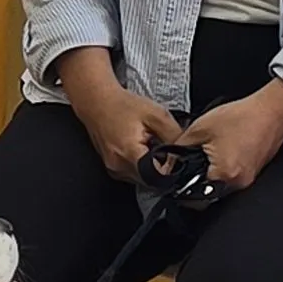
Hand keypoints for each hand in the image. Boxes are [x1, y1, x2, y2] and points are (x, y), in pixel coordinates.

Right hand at [51, 49, 180, 181]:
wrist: (96, 101)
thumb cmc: (121, 105)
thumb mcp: (156, 115)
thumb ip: (175, 135)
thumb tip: (186, 151)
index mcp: (130, 154)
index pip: (160, 175)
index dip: (172, 167)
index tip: (175, 155)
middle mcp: (119, 166)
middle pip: (151, 180)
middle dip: (162, 166)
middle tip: (162, 146)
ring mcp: (113, 169)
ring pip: (142, 178)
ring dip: (151, 166)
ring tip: (149, 145)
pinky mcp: (111, 167)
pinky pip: (132, 173)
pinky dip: (140, 164)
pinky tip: (140, 148)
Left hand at [182, 79, 282, 192]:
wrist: (274, 110)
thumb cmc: (244, 116)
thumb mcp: (201, 128)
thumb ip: (180, 148)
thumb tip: (170, 161)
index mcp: (224, 175)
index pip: (193, 197)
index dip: (180, 188)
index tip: (174, 179)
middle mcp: (238, 183)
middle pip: (206, 193)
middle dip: (194, 180)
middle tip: (189, 164)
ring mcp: (247, 180)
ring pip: (218, 186)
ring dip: (209, 175)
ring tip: (207, 155)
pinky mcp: (253, 173)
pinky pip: (231, 178)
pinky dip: (222, 169)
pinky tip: (221, 153)